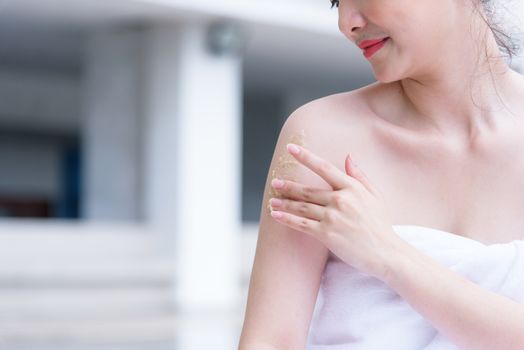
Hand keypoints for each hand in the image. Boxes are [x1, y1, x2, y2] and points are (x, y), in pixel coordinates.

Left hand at [269, 143, 401, 279]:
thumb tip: (348, 157)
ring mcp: (333, 217)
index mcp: (352, 187)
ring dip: (284, 203)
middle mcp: (341, 200)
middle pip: (307, 190)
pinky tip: (275, 215)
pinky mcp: (327, 234)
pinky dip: (286, 219)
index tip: (291, 148)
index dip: (306, 157)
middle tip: (275, 183)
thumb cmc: (380, 225)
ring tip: (273, 200)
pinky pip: (301, 224)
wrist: (386, 253)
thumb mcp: (375, 196)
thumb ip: (360, 176)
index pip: (324, 168)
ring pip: (302, 207)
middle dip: (288, 186)